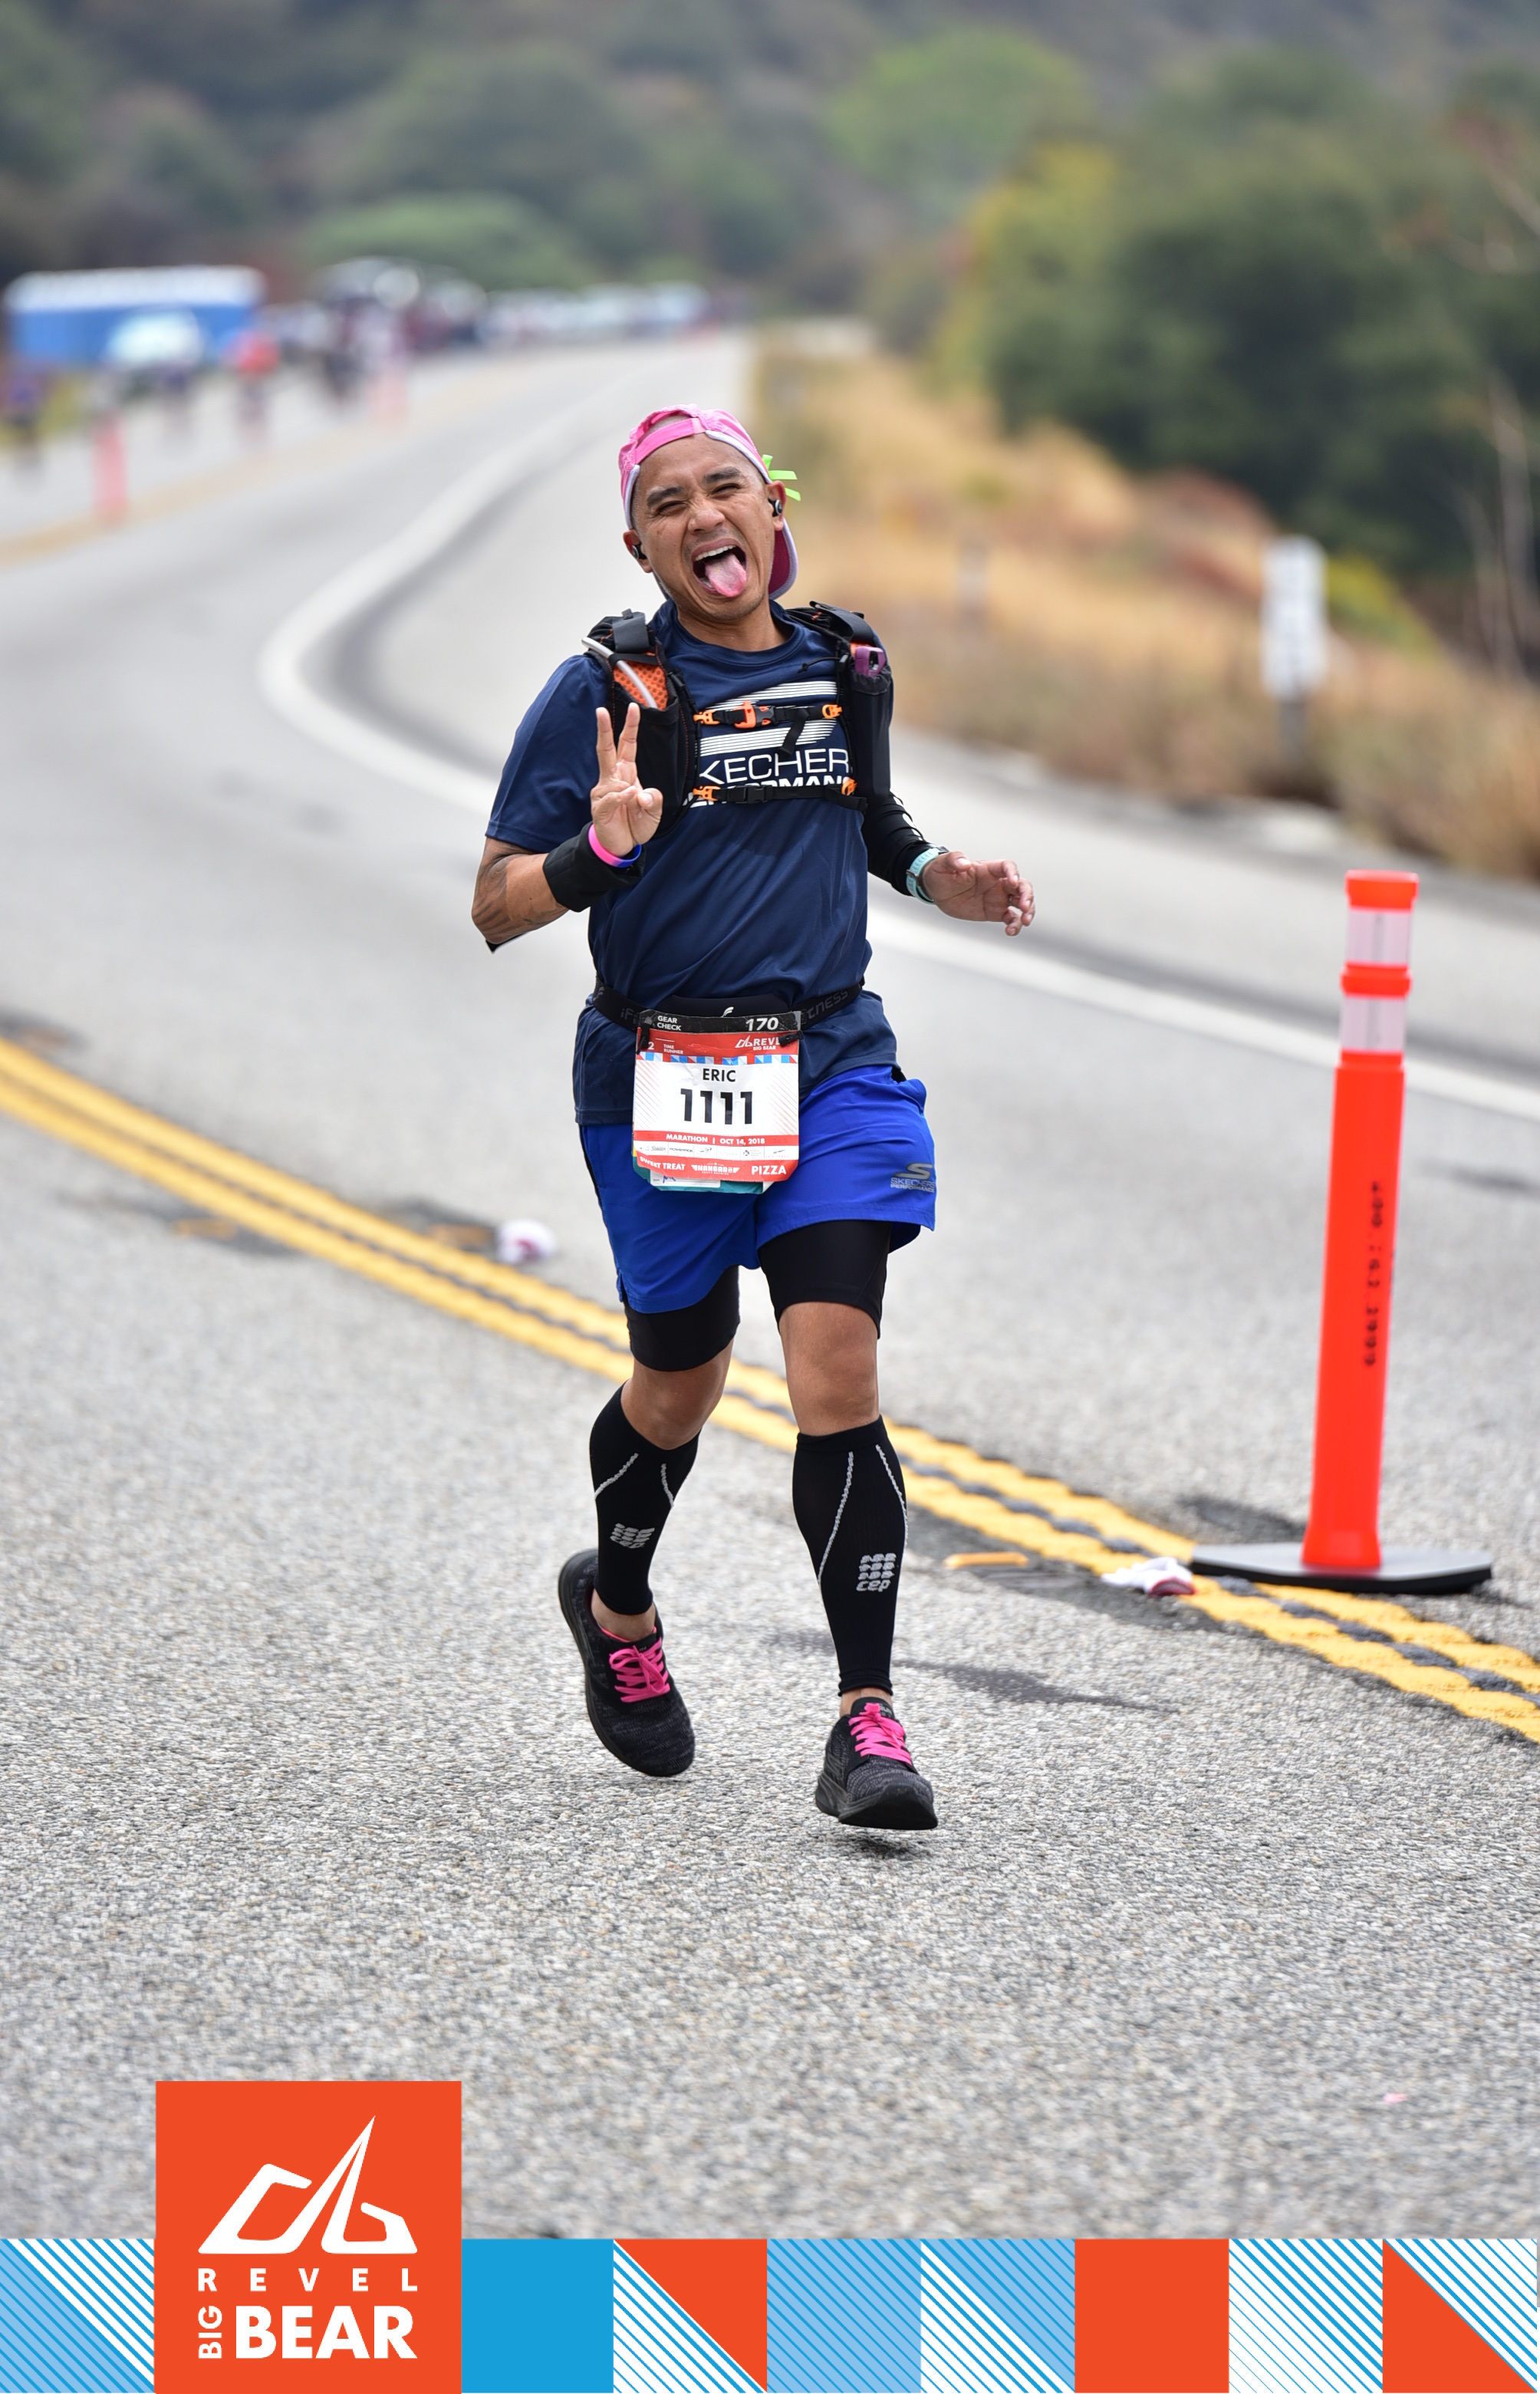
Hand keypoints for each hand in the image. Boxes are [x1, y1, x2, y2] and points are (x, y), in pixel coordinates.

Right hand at [591, 703, 663, 853]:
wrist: (622, 845)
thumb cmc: (636, 823)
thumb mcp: (654, 810)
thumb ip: (654, 799)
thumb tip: (641, 793)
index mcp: (626, 772)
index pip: (627, 745)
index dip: (630, 727)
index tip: (634, 707)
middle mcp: (612, 778)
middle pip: (606, 749)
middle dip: (604, 729)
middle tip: (599, 710)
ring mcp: (603, 792)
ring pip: (612, 779)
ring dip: (628, 790)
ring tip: (636, 804)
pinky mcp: (599, 807)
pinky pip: (611, 797)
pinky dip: (622, 798)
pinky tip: (628, 799)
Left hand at [921, 850, 1034, 935]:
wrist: (936, 891)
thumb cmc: (940, 873)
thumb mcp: (942, 864)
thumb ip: (954, 860)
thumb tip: (964, 863)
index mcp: (987, 869)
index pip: (1006, 866)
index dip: (1012, 872)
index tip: (1013, 881)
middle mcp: (997, 882)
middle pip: (1021, 885)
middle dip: (1026, 895)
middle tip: (1024, 906)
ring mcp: (998, 897)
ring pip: (1021, 902)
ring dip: (1028, 910)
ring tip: (1025, 921)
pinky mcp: (995, 912)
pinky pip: (1011, 918)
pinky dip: (1015, 925)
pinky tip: (1011, 932)